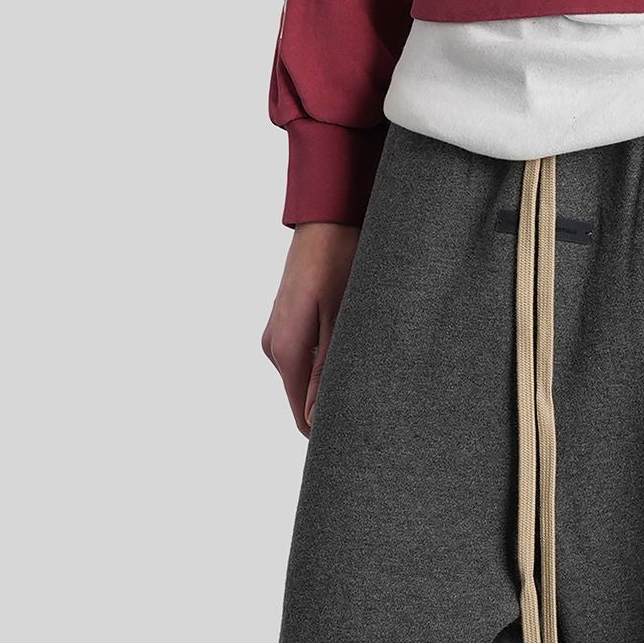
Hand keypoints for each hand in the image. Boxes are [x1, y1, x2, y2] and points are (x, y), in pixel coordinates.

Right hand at [261, 222, 360, 436]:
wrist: (327, 218)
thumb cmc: (339, 261)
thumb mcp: (341, 318)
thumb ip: (326, 371)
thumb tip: (316, 420)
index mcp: (285, 349)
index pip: (300, 415)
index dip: (328, 424)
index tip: (358, 421)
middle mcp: (273, 346)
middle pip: (301, 395)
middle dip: (331, 396)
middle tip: (370, 383)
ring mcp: (276, 332)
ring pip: (304, 374)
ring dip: (328, 371)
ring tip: (362, 348)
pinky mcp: (284, 321)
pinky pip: (302, 353)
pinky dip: (323, 354)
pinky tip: (347, 333)